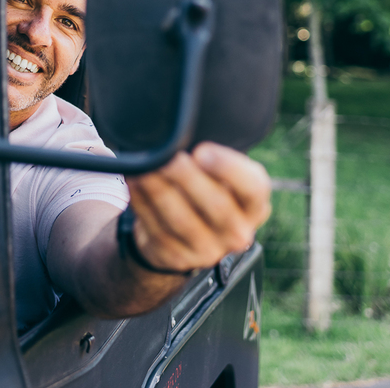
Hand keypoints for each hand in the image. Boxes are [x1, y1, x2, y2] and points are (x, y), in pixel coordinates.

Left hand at [126, 142, 271, 273]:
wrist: (187, 235)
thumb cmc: (207, 191)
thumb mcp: (221, 176)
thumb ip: (212, 159)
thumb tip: (181, 133)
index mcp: (254, 205)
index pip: (253, 188)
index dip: (229, 169)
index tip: (201, 150)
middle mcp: (238, 232)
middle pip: (216, 205)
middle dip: (187, 177)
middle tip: (166, 156)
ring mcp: (209, 250)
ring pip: (181, 219)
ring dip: (158, 189)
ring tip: (144, 166)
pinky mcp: (178, 257)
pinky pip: (157, 228)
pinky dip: (142, 202)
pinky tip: (135, 182)